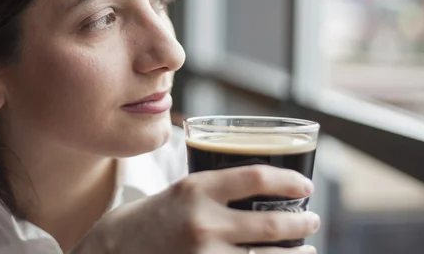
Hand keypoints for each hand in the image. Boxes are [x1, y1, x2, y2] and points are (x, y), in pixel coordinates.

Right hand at [72, 165, 319, 253]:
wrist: (109, 253)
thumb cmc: (146, 221)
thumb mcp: (178, 193)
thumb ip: (213, 193)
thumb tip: (258, 192)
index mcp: (195, 189)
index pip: (256, 177)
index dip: (288, 180)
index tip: (305, 185)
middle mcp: (203, 222)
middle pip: (271, 224)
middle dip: (301, 223)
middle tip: (313, 220)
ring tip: (308, 250)